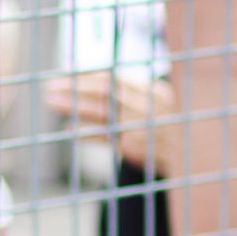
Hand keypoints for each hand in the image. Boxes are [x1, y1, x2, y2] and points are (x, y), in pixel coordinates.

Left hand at [46, 70, 179, 174]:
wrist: (184, 164)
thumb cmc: (159, 129)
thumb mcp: (150, 106)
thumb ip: (125, 91)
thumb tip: (83, 74)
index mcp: (156, 93)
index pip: (116, 79)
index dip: (89, 75)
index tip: (66, 72)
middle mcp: (153, 110)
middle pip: (108, 94)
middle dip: (77, 88)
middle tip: (52, 87)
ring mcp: (147, 131)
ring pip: (105, 114)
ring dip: (76, 108)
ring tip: (54, 103)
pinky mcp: (139, 152)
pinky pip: (107, 139)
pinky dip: (87, 134)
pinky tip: (69, 129)